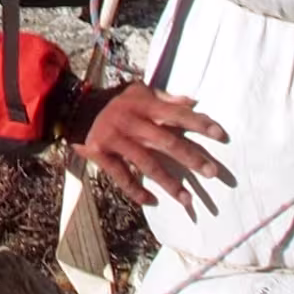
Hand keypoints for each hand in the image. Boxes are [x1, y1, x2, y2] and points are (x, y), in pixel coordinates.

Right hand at [73, 85, 231, 213]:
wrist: (72, 108)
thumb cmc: (112, 100)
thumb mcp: (137, 91)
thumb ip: (165, 98)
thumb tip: (193, 101)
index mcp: (144, 104)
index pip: (177, 113)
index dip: (199, 123)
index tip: (221, 135)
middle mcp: (132, 121)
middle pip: (166, 142)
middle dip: (191, 158)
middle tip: (213, 172)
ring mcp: (116, 139)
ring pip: (147, 164)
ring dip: (169, 183)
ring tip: (187, 199)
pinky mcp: (101, 154)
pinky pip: (122, 177)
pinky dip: (136, 191)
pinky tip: (152, 202)